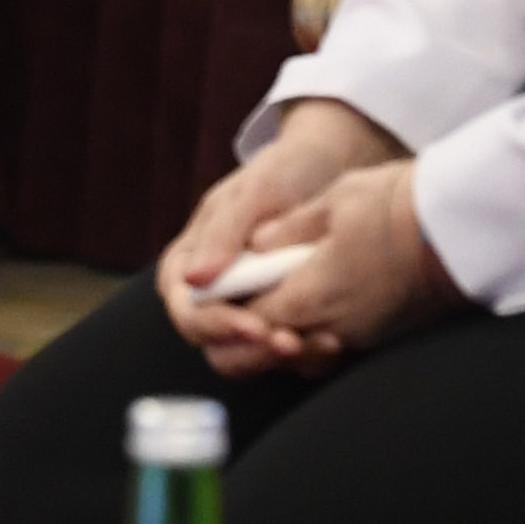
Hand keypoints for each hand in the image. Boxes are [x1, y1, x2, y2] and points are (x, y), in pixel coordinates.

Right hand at [158, 97, 411, 376]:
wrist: (337, 166)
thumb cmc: (286, 170)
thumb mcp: (253, 192)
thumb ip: (222, 234)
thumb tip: (193, 280)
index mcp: (191, 263)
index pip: (187, 310)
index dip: (215, 325)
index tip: (257, 326)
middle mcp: (216, 293)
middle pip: (216, 344)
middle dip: (253, 351)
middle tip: (292, 343)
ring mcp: (251, 309)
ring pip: (252, 357)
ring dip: (284, 357)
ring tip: (323, 342)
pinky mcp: (286, 320)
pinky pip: (288, 354)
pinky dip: (311, 354)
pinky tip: (335, 341)